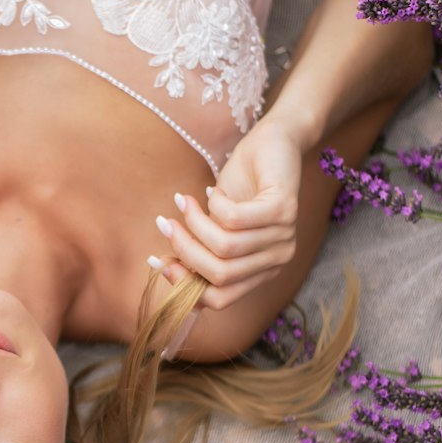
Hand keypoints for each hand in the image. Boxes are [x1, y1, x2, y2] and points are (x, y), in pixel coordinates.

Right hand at [149, 116, 302, 310]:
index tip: (157, 261)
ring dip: (194, 222)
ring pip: (225, 247)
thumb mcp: (216, 224)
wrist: (275, 143)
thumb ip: (200, 250)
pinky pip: (234, 218)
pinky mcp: (284, 209)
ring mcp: (284, 236)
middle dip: (184, 249)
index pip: (220, 299)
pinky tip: (214, 191)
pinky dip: (215, 204)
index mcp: (261, 271)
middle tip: (165, 224)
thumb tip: (162, 268)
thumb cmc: (242, 186)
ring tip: (183, 202)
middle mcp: (277, 259)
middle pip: (219, 275)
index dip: (184, 284)